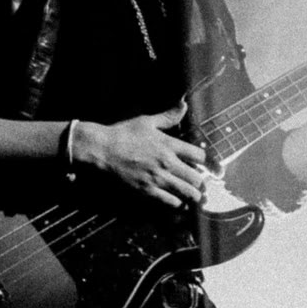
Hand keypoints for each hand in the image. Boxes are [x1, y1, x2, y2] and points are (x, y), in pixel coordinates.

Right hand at [74, 103, 209, 209]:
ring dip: (193, 196)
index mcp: (169, 144)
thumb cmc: (124, 133)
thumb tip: (184, 103)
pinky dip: (177, 204)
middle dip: (200, 182)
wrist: (102, 150)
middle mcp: (167, 163)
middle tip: (201, 185)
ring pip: (186, 192)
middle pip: (196, 178)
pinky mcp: (146, 190)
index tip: (202, 164)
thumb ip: (169, 116)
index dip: (204, 161)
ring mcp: (157, 178)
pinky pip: (169, 202)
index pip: (199, 155)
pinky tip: (179, 203)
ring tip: (195, 197)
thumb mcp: (147, 121)